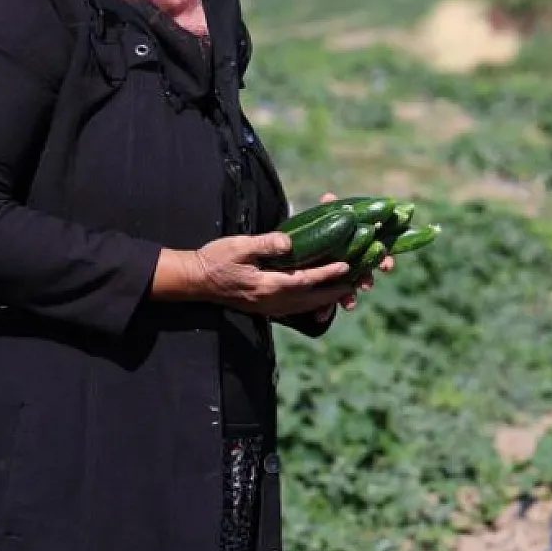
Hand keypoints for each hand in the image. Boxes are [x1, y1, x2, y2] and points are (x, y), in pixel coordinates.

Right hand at [181, 230, 357, 317]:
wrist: (194, 280)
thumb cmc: (215, 259)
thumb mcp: (238, 245)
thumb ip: (265, 244)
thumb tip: (289, 242)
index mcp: (267, 285)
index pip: (306, 279)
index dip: (328, 273)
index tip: (347, 266)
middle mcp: (271, 301)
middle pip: (311, 298)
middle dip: (334, 291)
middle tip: (356, 285)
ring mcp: (267, 307)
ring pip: (304, 306)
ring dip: (325, 300)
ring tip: (343, 292)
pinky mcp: (263, 308)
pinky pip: (293, 309)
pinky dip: (310, 305)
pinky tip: (317, 300)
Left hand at [309, 193, 391, 314]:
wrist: (296, 246)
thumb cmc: (318, 229)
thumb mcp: (322, 219)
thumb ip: (328, 210)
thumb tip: (328, 196)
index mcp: (359, 246)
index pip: (379, 252)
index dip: (386, 259)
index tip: (388, 266)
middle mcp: (353, 263)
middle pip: (366, 273)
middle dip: (368, 280)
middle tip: (366, 285)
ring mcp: (339, 277)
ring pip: (349, 290)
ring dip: (349, 297)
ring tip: (347, 303)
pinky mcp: (324, 289)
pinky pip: (327, 301)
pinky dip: (325, 309)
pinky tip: (320, 315)